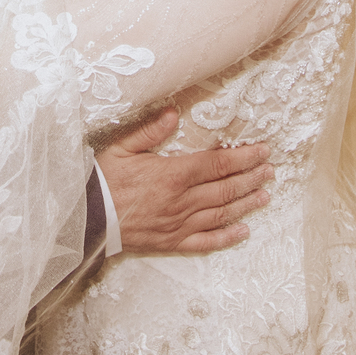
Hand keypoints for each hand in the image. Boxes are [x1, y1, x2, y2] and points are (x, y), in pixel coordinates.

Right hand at [96, 108, 271, 256]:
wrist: (85, 218)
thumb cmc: (101, 181)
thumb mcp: (122, 148)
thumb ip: (150, 131)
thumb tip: (174, 112)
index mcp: (172, 175)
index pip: (217, 164)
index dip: (243, 158)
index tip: (262, 152)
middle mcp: (181, 201)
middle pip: (225, 189)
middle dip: (251, 179)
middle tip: (270, 171)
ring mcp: (178, 224)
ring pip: (220, 214)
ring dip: (245, 205)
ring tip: (264, 196)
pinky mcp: (171, 242)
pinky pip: (205, 242)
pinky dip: (226, 237)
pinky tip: (242, 231)